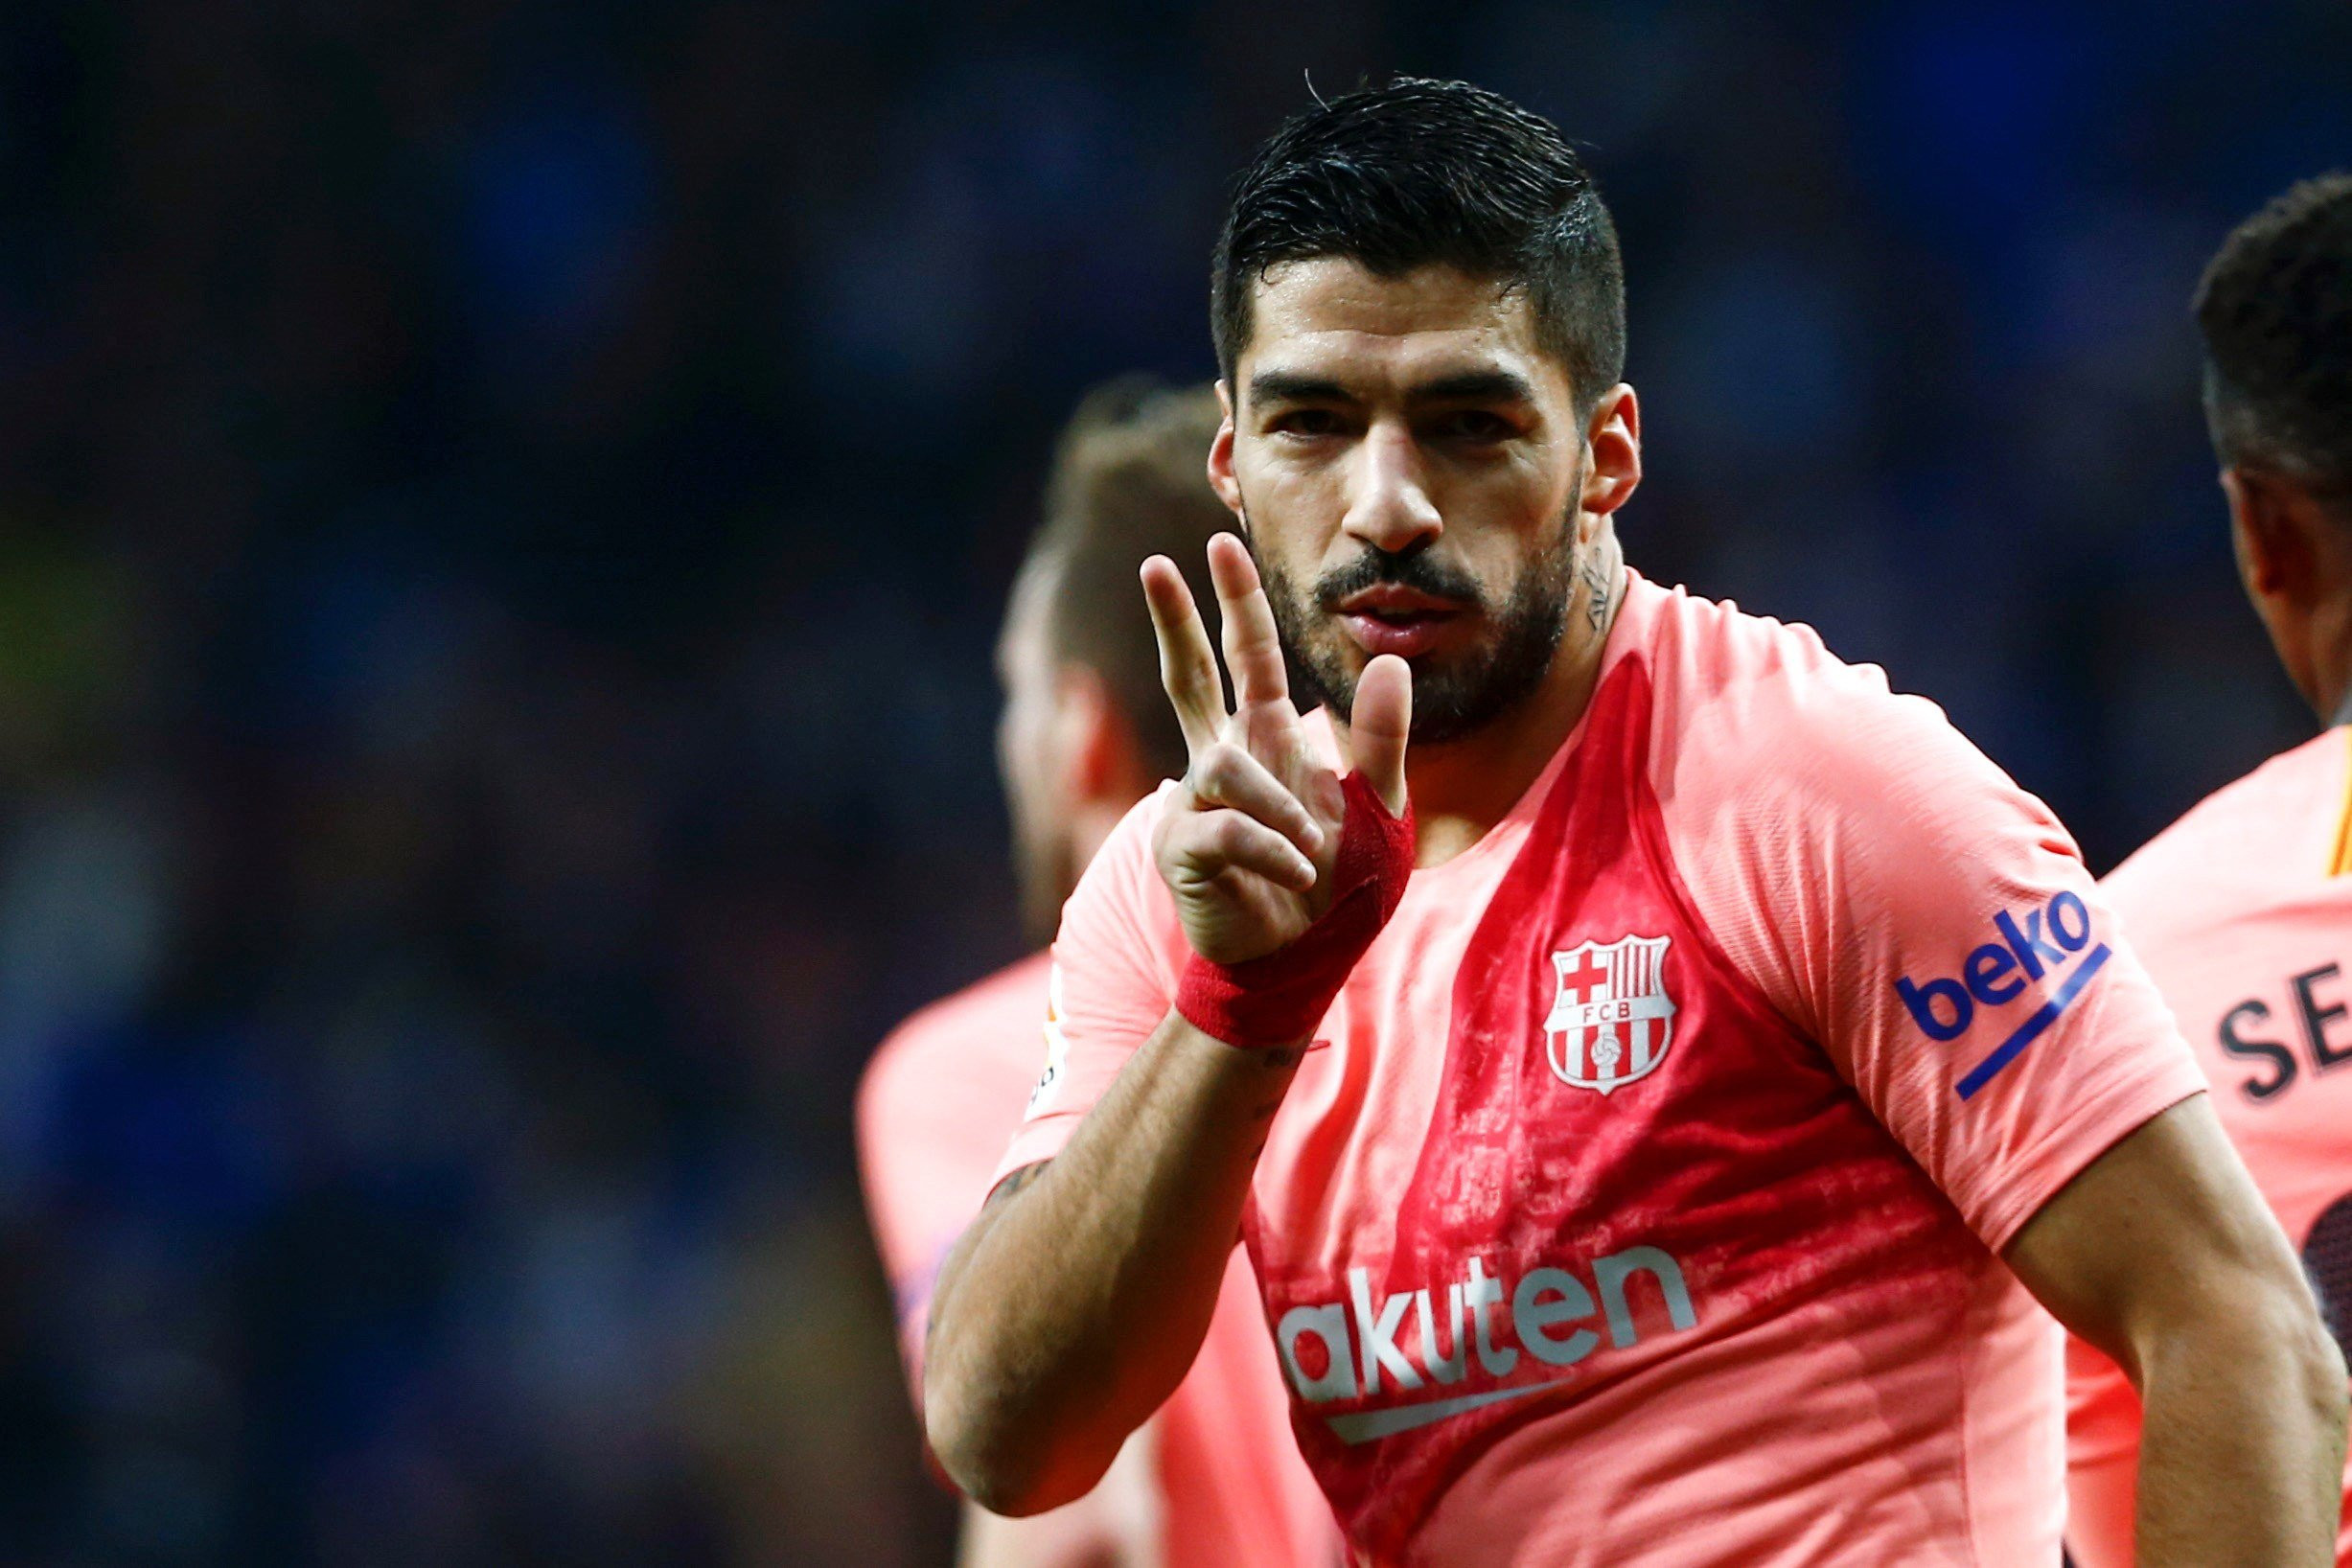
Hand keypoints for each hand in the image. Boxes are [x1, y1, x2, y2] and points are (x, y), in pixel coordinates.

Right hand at [1142, 533, 1410, 965]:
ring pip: (1221, 768)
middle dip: (1175, 621)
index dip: (1235, 604)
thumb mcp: (1379, 810)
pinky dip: (1271, 849)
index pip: (1246, 660)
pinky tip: (1296, 873)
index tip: (1218, 543)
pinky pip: (1227, 831)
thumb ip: (1381, 741)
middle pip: (1190, 678)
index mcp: (1267, 744)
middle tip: (1156, 563)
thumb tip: (1386, 663)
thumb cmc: (1336, 891)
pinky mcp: (1182, 851)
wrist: (1300, 967)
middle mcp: (1222, 764)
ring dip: (1278, 807)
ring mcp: (1194, 806)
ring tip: (1312, 851)